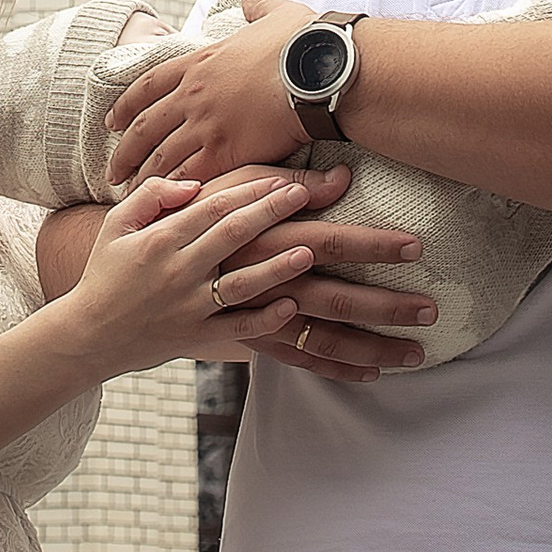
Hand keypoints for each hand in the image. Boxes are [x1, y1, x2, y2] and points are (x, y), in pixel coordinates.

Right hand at [62, 171, 314, 379]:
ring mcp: (189, 307)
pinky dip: (264, 320)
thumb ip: (151, 196)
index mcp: (159, 240)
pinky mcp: (196, 337)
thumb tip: (194, 183)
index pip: (213, 206)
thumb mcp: (116, 225)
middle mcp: (177, 271)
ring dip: (277, 268)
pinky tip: (290, 305)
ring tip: (308, 252)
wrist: (89, 335)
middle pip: (233, 235)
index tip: (279, 178)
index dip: (248, 190)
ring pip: (241, 284)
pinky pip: (237, 329)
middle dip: (271, 213)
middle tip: (303, 196)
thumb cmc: (105, 273)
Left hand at [109, 0, 317, 186]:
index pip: (149, 84)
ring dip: (143, 177)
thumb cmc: (302, 42)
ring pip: (162, 156)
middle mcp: (194, 93)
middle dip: (125, 151)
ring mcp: (206, 123)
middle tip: (111, 171)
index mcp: (200, 61)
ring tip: (130, 194)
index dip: (127, 104)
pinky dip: (174, 190)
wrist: (317, 70)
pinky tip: (166, 205)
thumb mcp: (276, 13)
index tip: (112, 121)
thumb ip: (256, 5)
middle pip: (146, 126)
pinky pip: (189, 175)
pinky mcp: (226, 150)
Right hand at [197, 164, 435, 372]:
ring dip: (371, 346)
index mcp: (263, 238)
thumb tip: (341, 176)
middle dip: (387, 304)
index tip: (416, 245)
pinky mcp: (249, 343)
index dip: (372, 243)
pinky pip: (297, 361)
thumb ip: (280, 181)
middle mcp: (265, 282)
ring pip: (323, 337)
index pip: (329, 239)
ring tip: (416, 352)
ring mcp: (258, 319)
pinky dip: (333, 368)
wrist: (120, 291)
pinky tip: (369, 374)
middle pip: (336, 296)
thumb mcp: (225, 184)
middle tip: (432, 307)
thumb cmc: (174, 225)